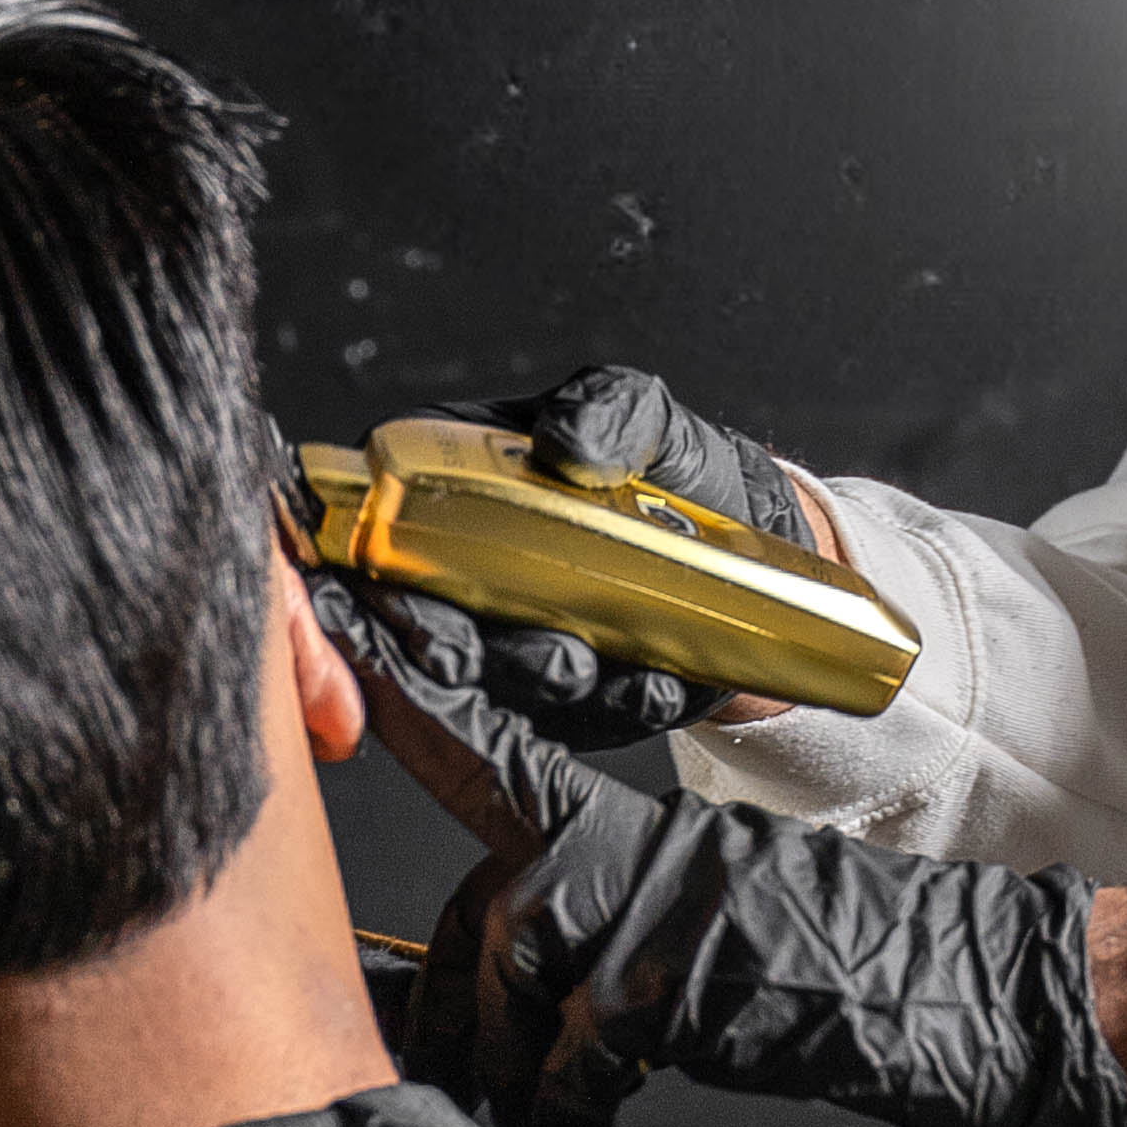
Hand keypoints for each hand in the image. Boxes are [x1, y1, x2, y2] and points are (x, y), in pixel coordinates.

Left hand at [328, 582, 1126, 1126]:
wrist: (975, 993)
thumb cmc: (849, 968)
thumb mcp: (719, 911)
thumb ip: (616, 916)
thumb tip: (516, 966)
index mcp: (646, 826)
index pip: (498, 765)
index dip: (420, 721)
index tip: (353, 667)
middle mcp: (645, 852)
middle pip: (491, 912)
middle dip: (452, 1005)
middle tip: (430, 1066)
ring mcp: (662, 913)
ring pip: (521, 984)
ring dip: (507, 1069)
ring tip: (520, 1113)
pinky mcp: (684, 984)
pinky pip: (577, 1057)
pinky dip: (568, 1108)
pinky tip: (586, 1125)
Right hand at [387, 363, 833, 757]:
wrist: (748, 530)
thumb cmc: (670, 464)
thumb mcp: (641, 412)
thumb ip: (608, 408)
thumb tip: (567, 440)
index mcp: (449, 494)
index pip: (378, 541)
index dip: (380, 585)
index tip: (413, 607)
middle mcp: (468, 580)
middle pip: (428, 630)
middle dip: (450, 650)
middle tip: (473, 652)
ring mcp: (519, 648)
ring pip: (504, 684)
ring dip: (536, 678)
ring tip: (578, 665)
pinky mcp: (578, 702)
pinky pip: (589, 718)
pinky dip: (620, 706)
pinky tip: (653, 688)